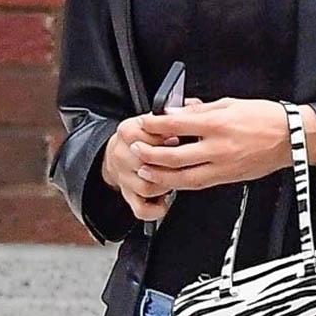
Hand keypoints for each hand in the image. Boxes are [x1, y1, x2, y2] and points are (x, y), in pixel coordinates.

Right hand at [101, 97, 202, 222]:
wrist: (121, 150)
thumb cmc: (145, 133)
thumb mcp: (156, 116)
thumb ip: (176, 111)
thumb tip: (194, 105)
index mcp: (128, 130)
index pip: (144, 134)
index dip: (165, 136)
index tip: (181, 137)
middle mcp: (122, 154)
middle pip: (145, 161)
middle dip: (168, 161)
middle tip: (185, 158)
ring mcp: (124, 177)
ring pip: (146, 186)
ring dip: (166, 184)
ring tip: (179, 176)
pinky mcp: (128, 196)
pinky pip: (141, 208)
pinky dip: (156, 209)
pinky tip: (167, 201)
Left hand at [129, 96, 291, 192]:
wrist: (291, 138)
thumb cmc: (265, 118)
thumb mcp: (230, 104)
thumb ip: (200, 110)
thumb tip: (176, 112)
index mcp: (218, 123)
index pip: (177, 124)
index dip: (155, 124)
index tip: (144, 122)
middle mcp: (218, 147)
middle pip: (174, 156)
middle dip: (150, 154)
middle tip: (135, 150)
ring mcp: (223, 166)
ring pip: (183, 177)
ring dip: (160, 175)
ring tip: (144, 170)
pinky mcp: (228, 178)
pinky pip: (198, 184)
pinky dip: (180, 182)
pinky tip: (169, 178)